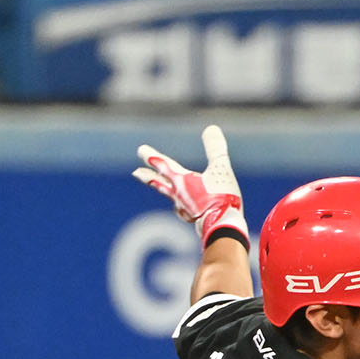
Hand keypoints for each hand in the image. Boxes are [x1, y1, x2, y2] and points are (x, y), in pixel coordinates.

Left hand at [134, 124, 248, 246]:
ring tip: (160, 189)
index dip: (152, 157)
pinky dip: (181, 208)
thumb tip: (211, 128)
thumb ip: (215, 150)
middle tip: (136, 173)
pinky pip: (184, 212)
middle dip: (149, 176)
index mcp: (181, 181)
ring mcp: (186, 210)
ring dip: (164, 192)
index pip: (163, 165)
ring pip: (171, 198)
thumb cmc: (221, 199)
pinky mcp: (195, 222)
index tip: (140, 151)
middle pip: (160, 184)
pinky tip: (181, 210)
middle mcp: (179, 196)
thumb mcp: (220, 170)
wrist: (223, 230)